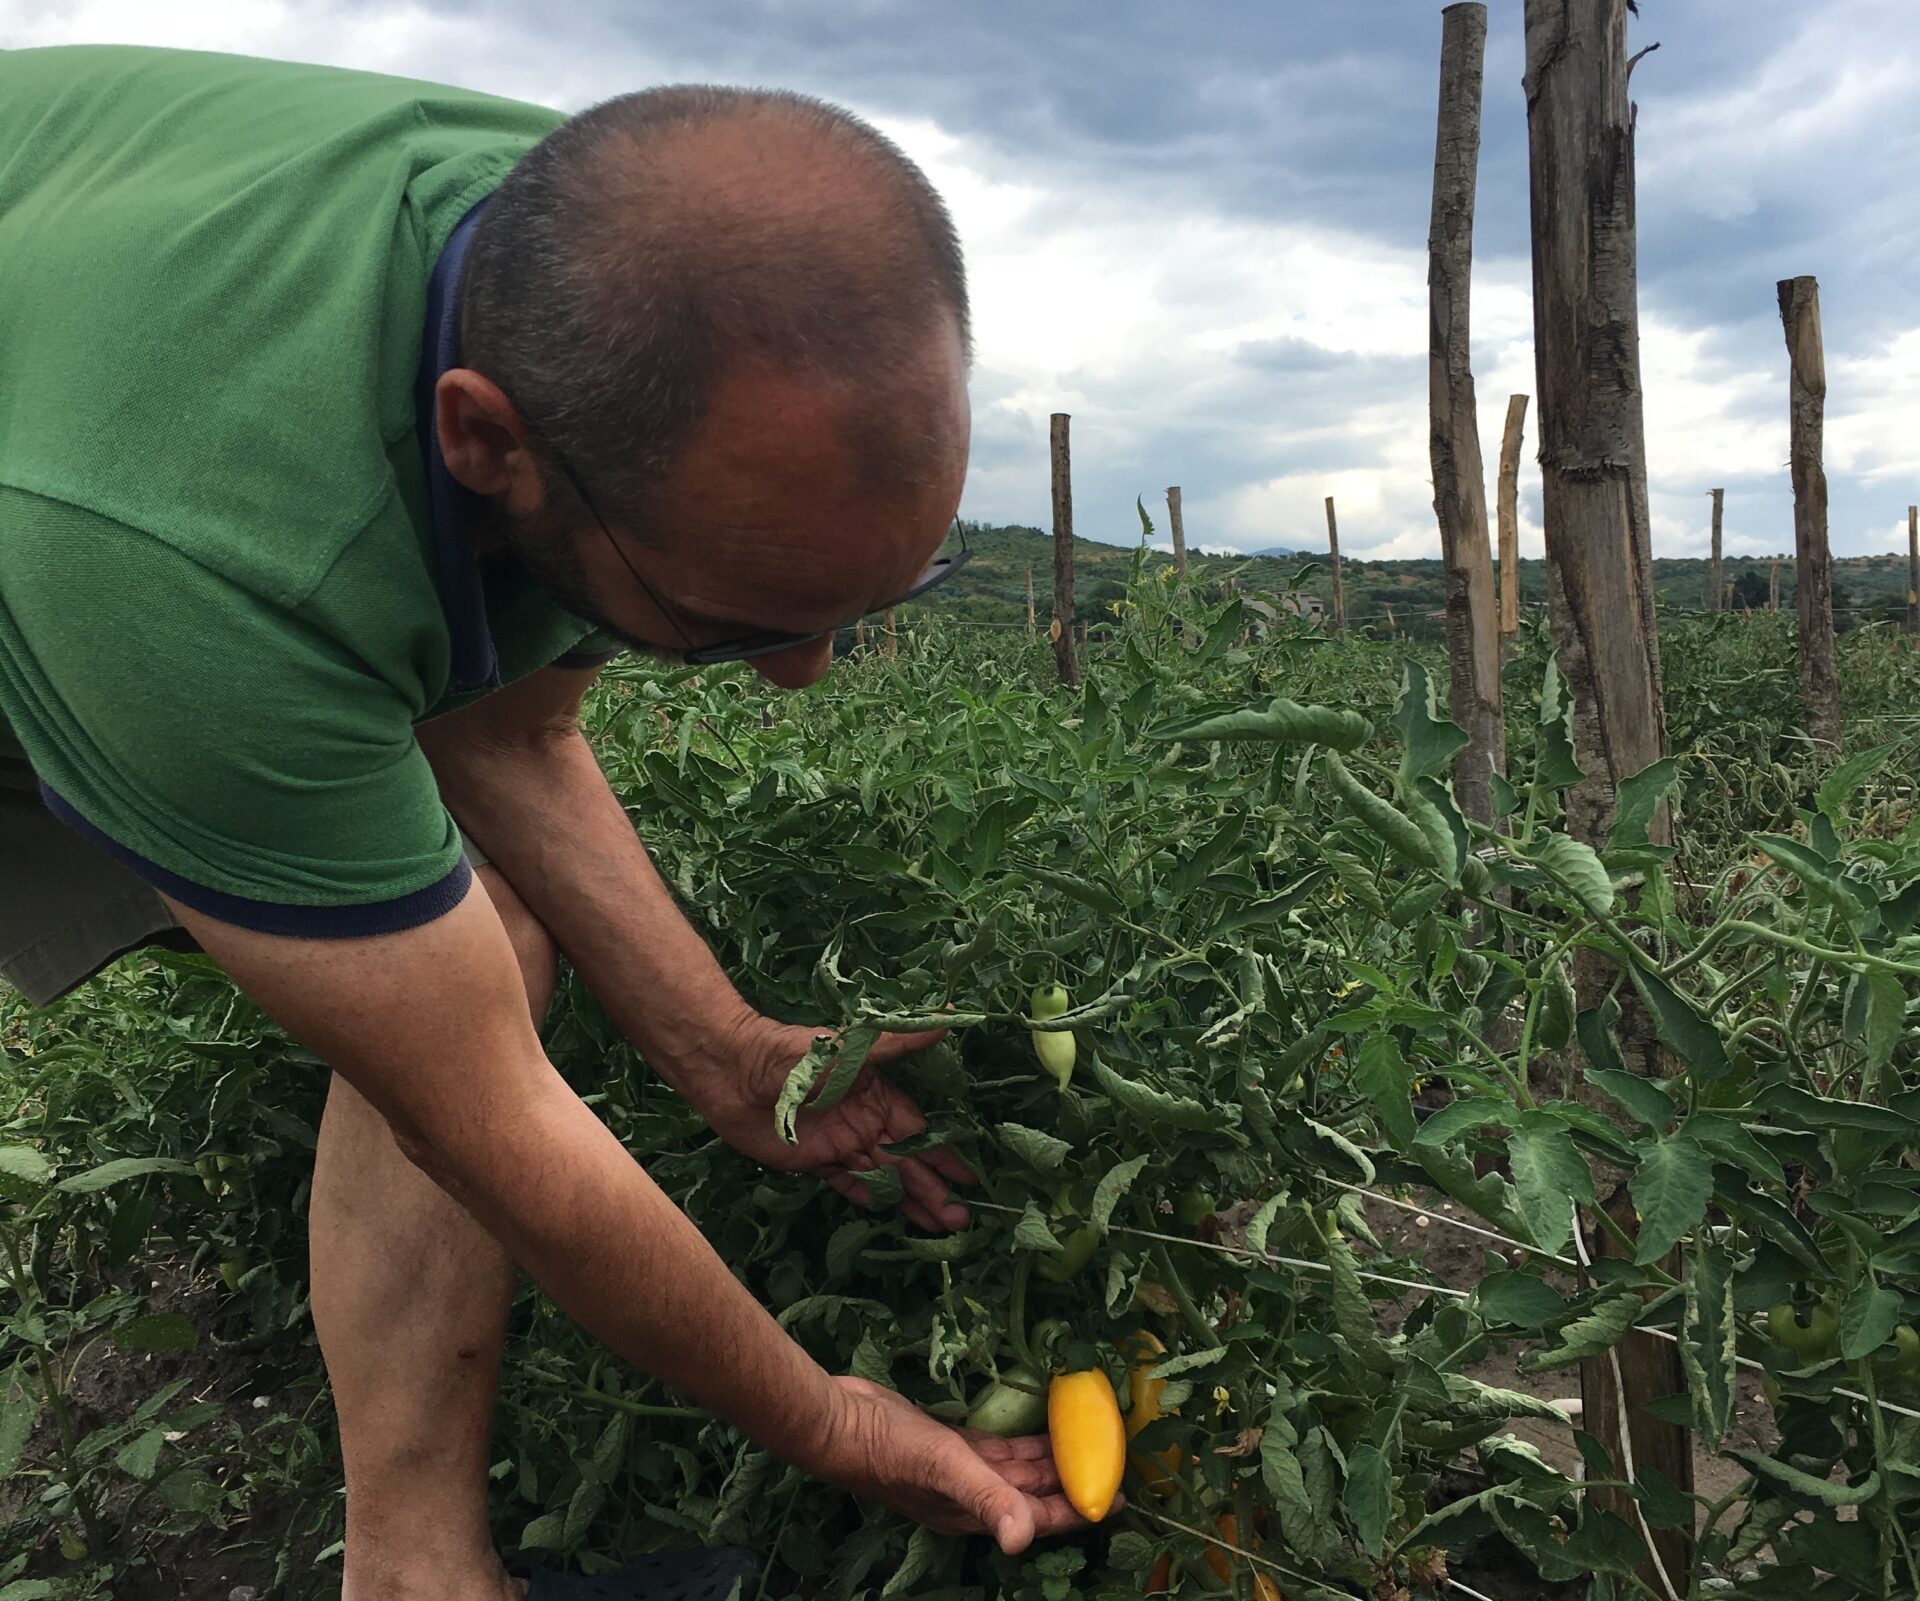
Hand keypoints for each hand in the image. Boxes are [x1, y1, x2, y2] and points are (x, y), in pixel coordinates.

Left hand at [704, 1017, 976, 1230]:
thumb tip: (951, 1015)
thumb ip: (900, 1041)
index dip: (947, 1155)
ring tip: (940, 1227)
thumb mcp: (853, 1047)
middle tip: (964, 1220)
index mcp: (879, 1095)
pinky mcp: (812, 1162)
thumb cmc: (797, 1056)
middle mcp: (865, 1121)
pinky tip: (891, 1214)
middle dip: (936, 1189)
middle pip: (908, 1162)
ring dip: (911, 1200)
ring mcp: (840, 1143)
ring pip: (884, 1178)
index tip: (974, 1179)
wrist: (735, 1072)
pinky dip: (868, 1197)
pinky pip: (847, 1184)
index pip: (922, 1132)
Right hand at [807, 1376, 1089, 1552]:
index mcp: (974, 1511)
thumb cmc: (890, 1449)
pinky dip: (1018, 1443)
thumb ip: (988, 1499)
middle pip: (1032, 1494)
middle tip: (1110, 1465)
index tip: (1116, 1500)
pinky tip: (1036, 1429)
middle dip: (1070, 1484)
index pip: (1038, 1516)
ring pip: (1015, 1470)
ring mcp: (958, 1470)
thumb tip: (1022, 1540)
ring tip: (1085, 1447)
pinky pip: (994, 1449)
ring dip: (1048, 1462)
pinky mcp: (946, 1445)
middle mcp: (971, 1496)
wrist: (839, 1423)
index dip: (1076, 1510)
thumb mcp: (945, 1468)